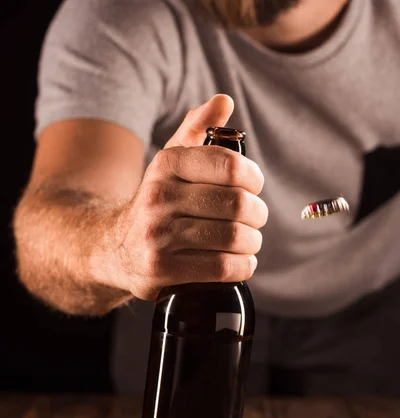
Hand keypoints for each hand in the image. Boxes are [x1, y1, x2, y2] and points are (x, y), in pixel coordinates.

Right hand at [113, 95, 267, 300]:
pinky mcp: (161, 270)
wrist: (114, 247)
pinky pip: (222, 268)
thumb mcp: (169, 163)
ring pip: (233, 237)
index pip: (230, 165)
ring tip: (248, 242)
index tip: (254, 188)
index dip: (254, 178)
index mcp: (166, 166)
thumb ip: (196, 129)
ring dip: (252, 243)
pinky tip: (240, 263)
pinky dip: (242, 267)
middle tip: (254, 220)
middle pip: (237, 204)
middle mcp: (158, 198)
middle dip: (257, 214)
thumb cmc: (158, 202)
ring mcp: (158, 237)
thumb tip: (223, 101)